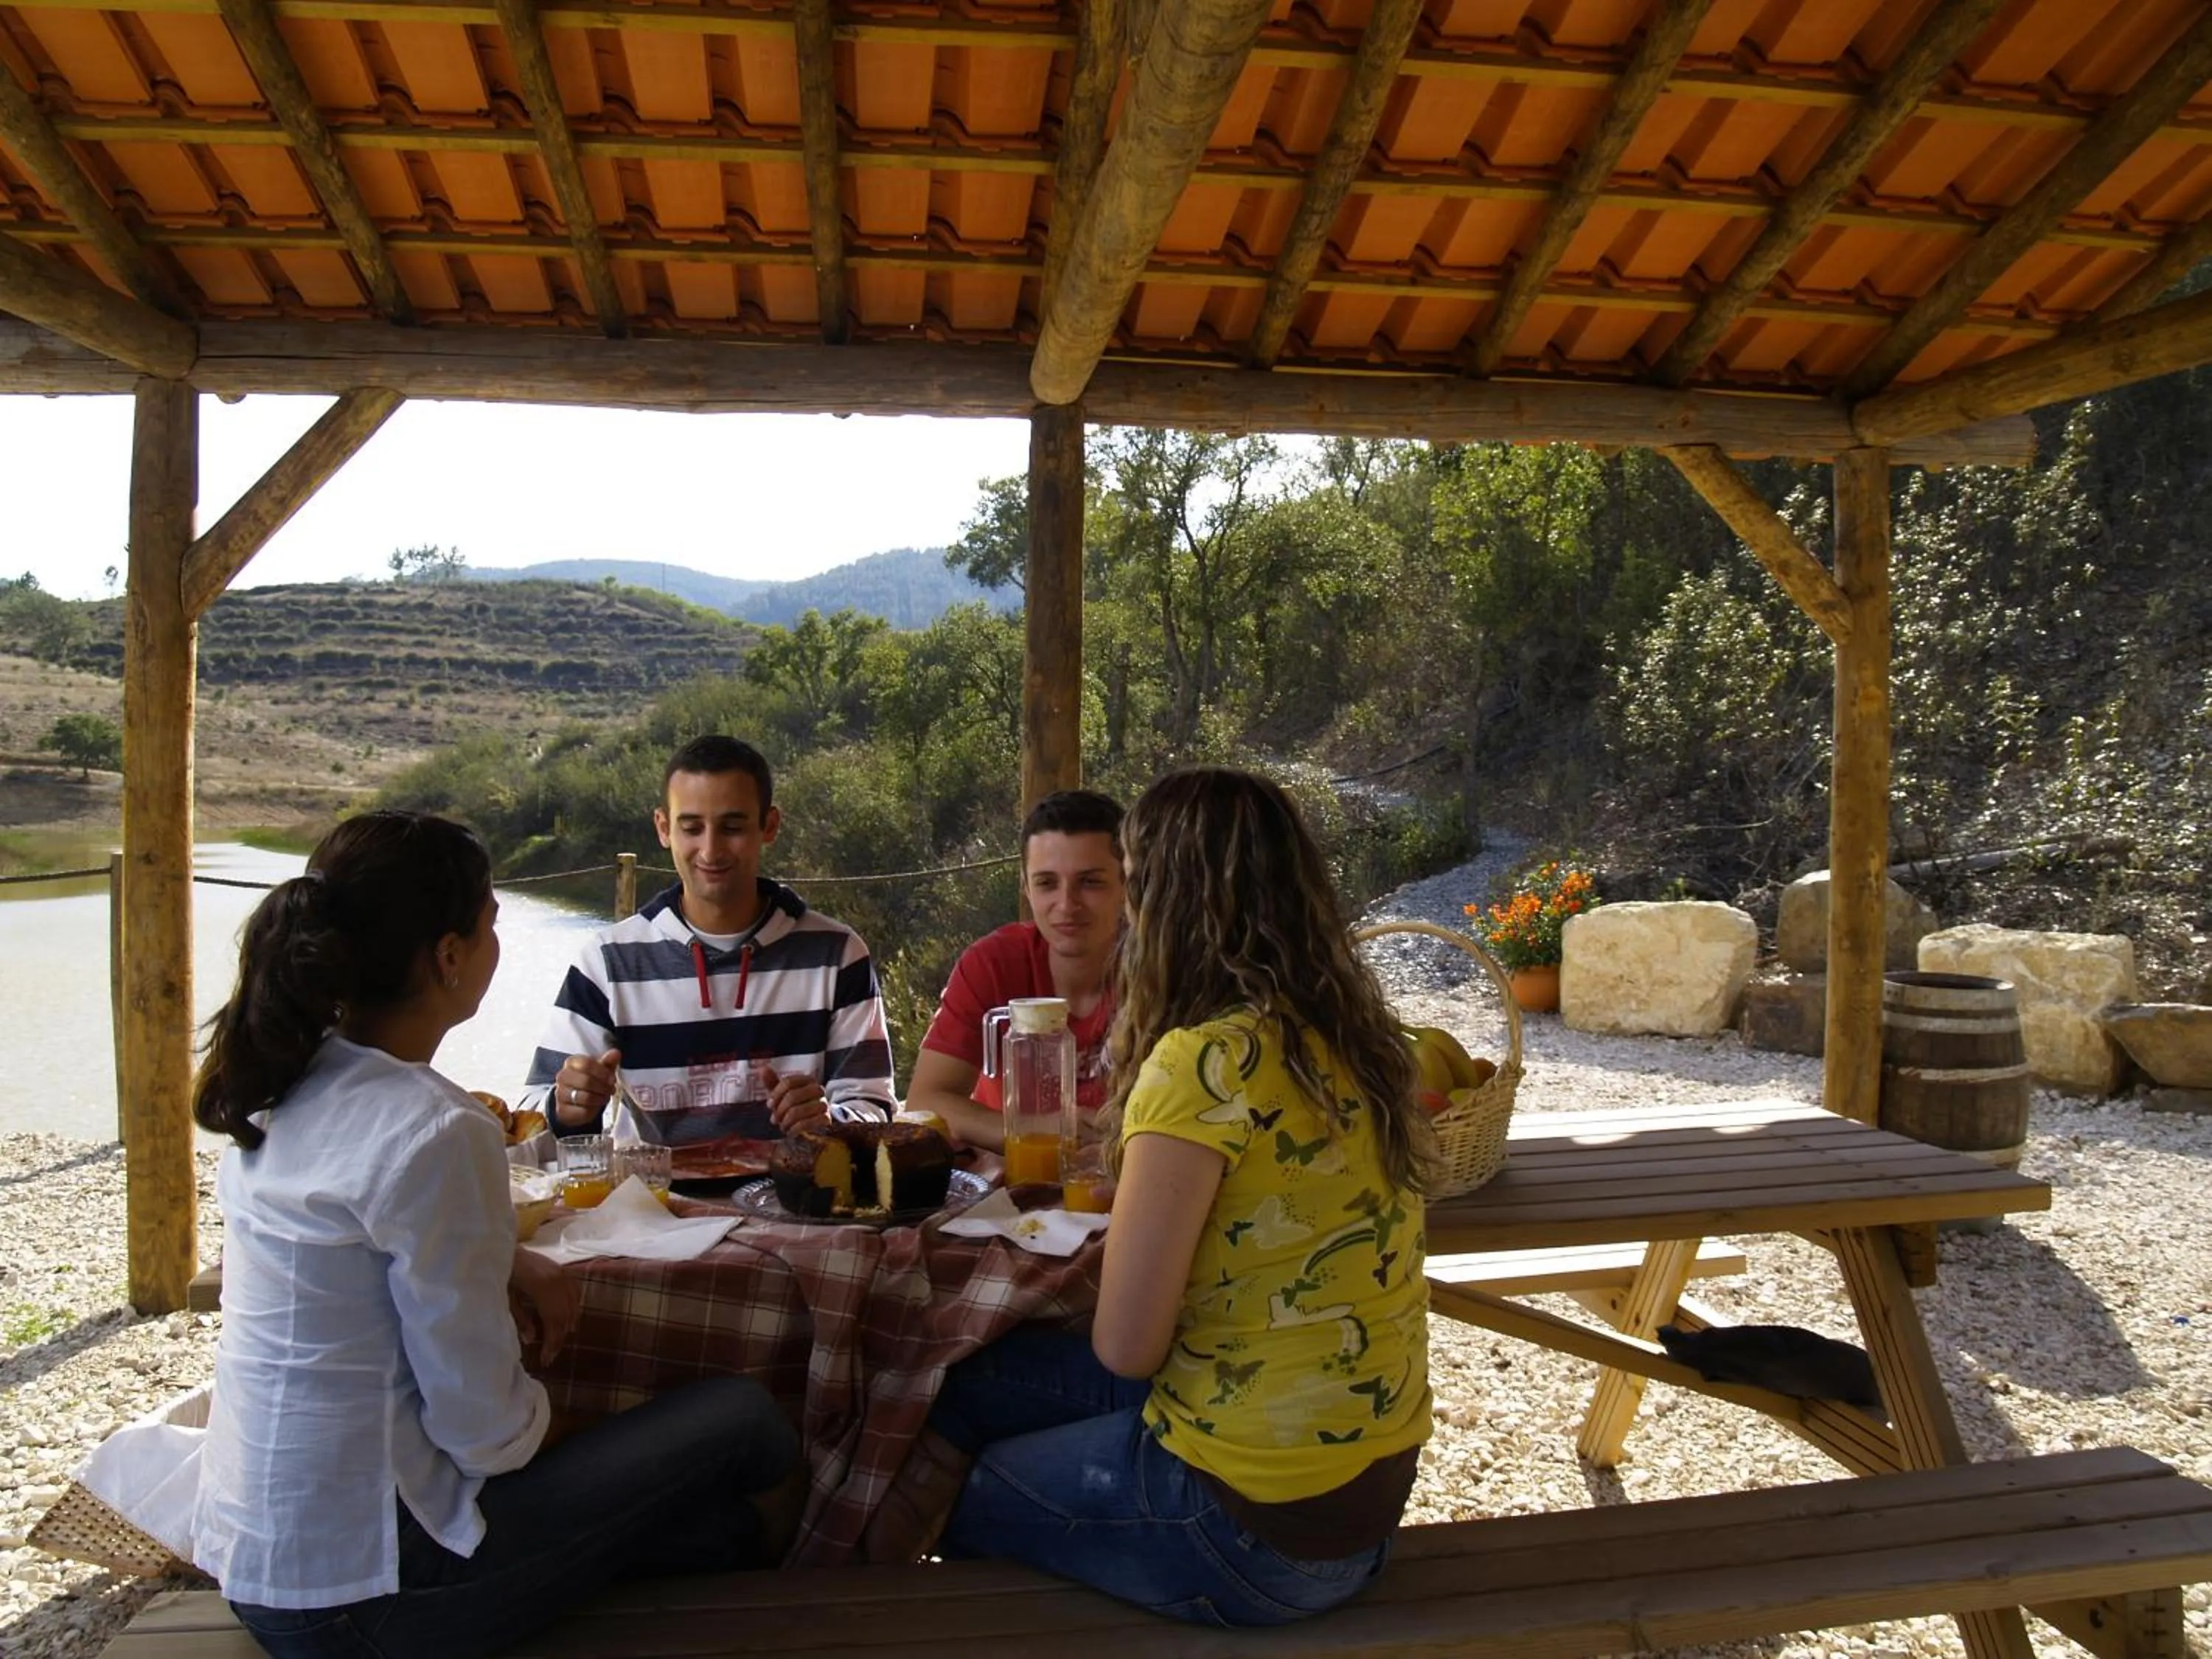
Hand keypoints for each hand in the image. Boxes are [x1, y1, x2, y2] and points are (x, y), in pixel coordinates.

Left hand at [508, 1246, 581, 1367]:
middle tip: (550, 1356)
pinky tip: (567, 1319)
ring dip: (567, 1325)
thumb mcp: (506, 1299)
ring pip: (572, 1306)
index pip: (554, 1322)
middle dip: (558, 1339)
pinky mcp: (561, 1269)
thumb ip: (520, 1320)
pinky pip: (574, 1293)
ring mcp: (562, 1273)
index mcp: (543, 1288)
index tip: (545, 1361)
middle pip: (565, 1316)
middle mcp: (558, 1281)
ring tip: (557, 1341)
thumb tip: (532, 1340)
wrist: (501, 1246)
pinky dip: (573, 1308)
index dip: (552, 1343)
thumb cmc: (500, 1272)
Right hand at [553, 1047, 621, 1127]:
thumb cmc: (589, 1082)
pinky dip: (593, 1110)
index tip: (612, 1079)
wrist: (573, 1102)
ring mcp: (560, 1094)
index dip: (603, 1072)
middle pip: (586, 1081)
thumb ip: (608, 1062)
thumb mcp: (600, 1071)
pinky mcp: (563, 1111)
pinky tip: (595, 1106)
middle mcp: (563, 1077)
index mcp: (572, 1063)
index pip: (586, 1064)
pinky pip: (583, 1111)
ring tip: (605, 1097)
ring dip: (600, 1099)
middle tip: (611, 1089)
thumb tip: (615, 1053)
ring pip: (585, 1097)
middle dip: (603, 1087)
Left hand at [761, 1065, 829, 1132]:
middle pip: (792, 1096)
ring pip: (798, 1110)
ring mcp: (823, 1104)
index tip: (769, 1105)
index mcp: (808, 1081)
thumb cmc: (796, 1110)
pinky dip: (795, 1129)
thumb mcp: (783, 1097)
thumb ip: (773, 1083)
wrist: (815, 1129)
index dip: (775, 1094)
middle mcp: (818, 1090)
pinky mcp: (826, 1119)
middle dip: (779, 1110)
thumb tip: (763, 1068)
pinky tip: (791, 1132)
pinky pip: (807, 1123)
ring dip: (786, 1121)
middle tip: (775, 1119)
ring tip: (783, 1127)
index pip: (788, 1082)